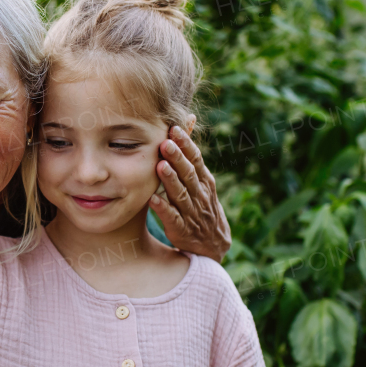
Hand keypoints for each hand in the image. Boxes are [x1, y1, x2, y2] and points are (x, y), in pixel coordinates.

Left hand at [150, 116, 231, 261]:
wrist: (213, 244)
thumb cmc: (201, 206)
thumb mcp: (201, 182)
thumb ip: (191, 156)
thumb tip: (188, 122)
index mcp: (204, 182)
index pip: (196, 160)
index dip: (186, 145)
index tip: (174, 129)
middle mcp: (200, 195)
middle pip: (189, 174)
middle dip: (178, 158)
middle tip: (166, 142)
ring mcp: (191, 213)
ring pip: (181, 194)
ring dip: (170, 180)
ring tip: (160, 166)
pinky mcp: (182, 229)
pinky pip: (172, 218)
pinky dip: (163, 209)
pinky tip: (152, 200)